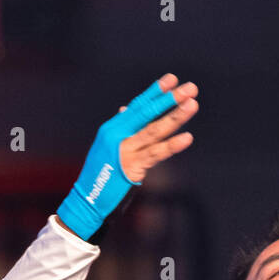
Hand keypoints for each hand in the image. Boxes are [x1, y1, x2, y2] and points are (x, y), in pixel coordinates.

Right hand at [57, 73, 197, 238]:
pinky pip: (156, 154)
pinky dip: (172, 145)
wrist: (85, 201)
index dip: (155, 92)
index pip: (138, 106)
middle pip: (147, 112)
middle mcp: (117, 134)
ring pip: (154, 130)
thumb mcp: (107, 147)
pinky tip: (187, 137)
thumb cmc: (99, 175)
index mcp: (113, 128)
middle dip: (170, 99)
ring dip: (176, 116)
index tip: (172, 79)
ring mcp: (124, 150)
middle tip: (191, 87)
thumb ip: (120, 128)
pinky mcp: (132, 167)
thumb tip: (125, 109)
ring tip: (193, 104)